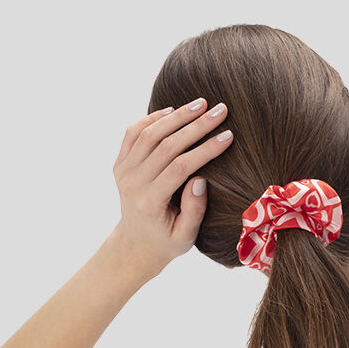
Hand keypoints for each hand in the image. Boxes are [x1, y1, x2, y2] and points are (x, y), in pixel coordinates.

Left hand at [110, 98, 233, 276]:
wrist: (136, 244)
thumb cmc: (167, 242)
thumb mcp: (186, 236)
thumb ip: (193, 211)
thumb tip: (200, 180)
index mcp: (150, 202)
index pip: (181, 167)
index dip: (205, 149)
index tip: (228, 136)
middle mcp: (132, 183)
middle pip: (166, 145)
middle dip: (196, 125)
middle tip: (220, 110)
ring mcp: (123, 171)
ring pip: (149, 133)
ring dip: (176, 115)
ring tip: (201, 103)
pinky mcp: (120, 163)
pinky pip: (133, 133)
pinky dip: (152, 118)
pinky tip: (173, 111)